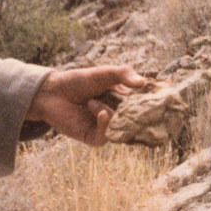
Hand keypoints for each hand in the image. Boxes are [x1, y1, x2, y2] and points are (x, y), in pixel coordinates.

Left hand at [25, 65, 147, 146]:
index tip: (159, 97)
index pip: (144, 106)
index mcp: (125, 102)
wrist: (51, 92)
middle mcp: (119, 116)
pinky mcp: (94, 138)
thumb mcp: (105, 73)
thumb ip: (124, 74)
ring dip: (112, 115)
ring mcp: (107, 128)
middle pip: (137, 121)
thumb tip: (143, 82)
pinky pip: (107, 136)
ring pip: (122, 129)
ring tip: (93, 102)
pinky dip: (105, 124)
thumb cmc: (78, 81)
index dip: (150, 103)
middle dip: (136, 113)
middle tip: (135, 104)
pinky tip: (101, 113)